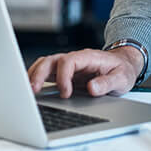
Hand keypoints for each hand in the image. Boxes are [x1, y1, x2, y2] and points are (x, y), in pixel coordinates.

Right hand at [27, 46, 143, 97]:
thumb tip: (92, 88)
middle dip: (40, 74)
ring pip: (46, 64)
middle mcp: (76, 59)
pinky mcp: (66, 73)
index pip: (68, 61)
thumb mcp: (121, 78)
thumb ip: (107, 83)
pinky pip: (48, 72)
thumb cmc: (122, 70)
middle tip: (33, 91)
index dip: (63, 77)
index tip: (65, 93)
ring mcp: (69, 65)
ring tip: (27, 91)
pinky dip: (37, 78)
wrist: (124, 65)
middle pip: (52, 60)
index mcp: (88, 57)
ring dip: (35, 75)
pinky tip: (32, 90)